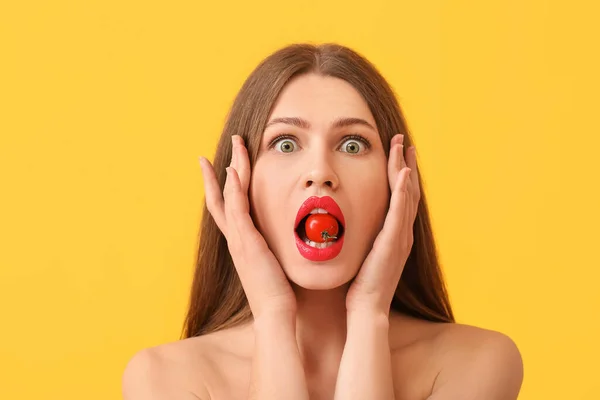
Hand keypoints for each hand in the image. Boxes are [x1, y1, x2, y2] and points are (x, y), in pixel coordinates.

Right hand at [199, 135, 296, 318]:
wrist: (274, 312)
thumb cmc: (277, 291)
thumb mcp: (270, 263)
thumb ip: (269, 248)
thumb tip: (278, 239)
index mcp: (240, 241)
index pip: (225, 207)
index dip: (220, 186)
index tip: (221, 165)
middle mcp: (234, 238)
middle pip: (220, 196)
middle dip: (219, 171)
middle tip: (219, 147)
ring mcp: (238, 239)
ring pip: (229, 196)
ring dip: (231, 168)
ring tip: (234, 145)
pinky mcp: (247, 242)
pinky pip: (237, 210)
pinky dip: (234, 190)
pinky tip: (234, 171)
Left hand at [345, 133, 420, 314]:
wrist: (366, 308)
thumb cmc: (360, 284)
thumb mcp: (362, 252)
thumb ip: (362, 235)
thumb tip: (347, 220)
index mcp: (395, 234)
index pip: (401, 197)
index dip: (401, 173)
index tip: (398, 152)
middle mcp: (403, 233)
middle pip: (409, 191)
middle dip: (406, 164)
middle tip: (405, 141)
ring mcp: (401, 238)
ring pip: (407, 196)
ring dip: (406, 169)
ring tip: (405, 148)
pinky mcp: (393, 243)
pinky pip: (400, 213)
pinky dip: (403, 192)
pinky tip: (403, 175)